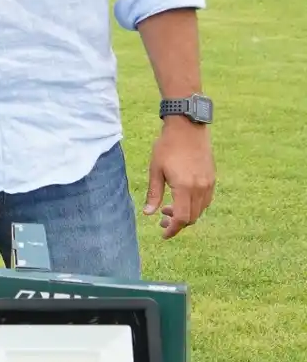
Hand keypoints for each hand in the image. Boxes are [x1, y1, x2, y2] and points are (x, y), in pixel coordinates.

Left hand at [145, 118, 214, 238]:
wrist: (187, 128)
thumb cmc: (167, 146)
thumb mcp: (155, 169)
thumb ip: (154, 193)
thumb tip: (148, 214)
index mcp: (184, 187)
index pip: (182, 218)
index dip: (173, 229)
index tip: (163, 234)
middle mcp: (200, 188)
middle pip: (193, 217)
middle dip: (177, 223)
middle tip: (161, 219)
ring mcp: (209, 184)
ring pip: (200, 210)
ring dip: (187, 215)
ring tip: (169, 209)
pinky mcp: (212, 179)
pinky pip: (206, 201)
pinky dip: (195, 206)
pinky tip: (182, 200)